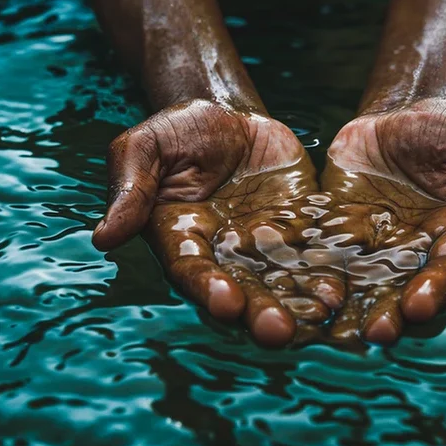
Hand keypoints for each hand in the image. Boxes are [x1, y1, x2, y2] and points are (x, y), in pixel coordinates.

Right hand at [94, 99, 338, 345]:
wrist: (227, 114)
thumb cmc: (178, 130)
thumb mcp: (145, 146)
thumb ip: (131, 189)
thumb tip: (104, 237)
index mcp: (181, 237)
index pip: (192, 269)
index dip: (207, 287)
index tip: (224, 302)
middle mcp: (223, 251)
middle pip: (242, 288)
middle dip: (259, 310)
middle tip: (277, 331)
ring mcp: (264, 242)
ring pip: (282, 279)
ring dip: (299, 300)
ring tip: (319, 316)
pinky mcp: (299, 227)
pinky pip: (314, 252)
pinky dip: (327, 270)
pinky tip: (342, 288)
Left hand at [318, 97, 445, 343]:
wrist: (401, 111)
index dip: (436, 288)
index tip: (418, 307)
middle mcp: (416, 250)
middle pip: (403, 288)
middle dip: (389, 312)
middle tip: (373, 335)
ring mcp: (374, 243)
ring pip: (360, 280)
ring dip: (347, 305)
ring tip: (330, 330)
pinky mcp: (336, 229)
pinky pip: (321, 251)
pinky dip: (307, 269)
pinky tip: (290, 286)